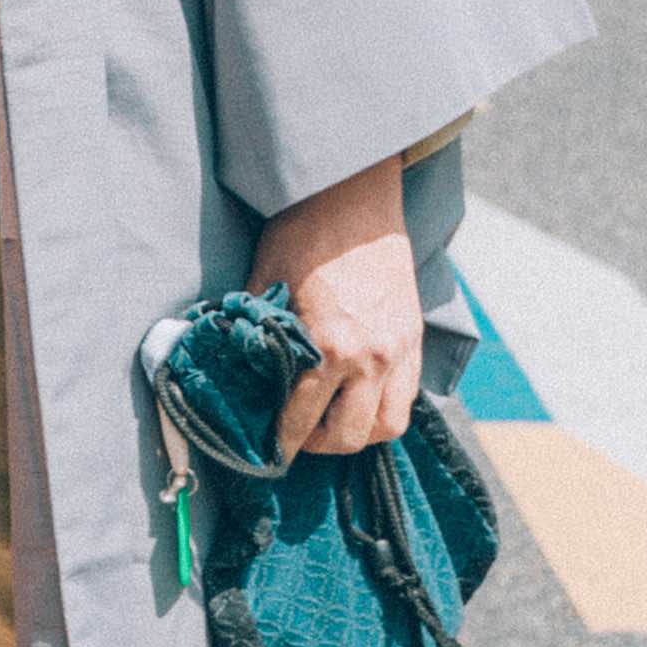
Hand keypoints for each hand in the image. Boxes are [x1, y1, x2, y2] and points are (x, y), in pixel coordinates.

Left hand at [248, 154, 425, 458]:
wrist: (356, 193)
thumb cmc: (304, 232)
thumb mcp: (265, 279)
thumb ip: (255, 328)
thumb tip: (232, 363)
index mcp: (329, 345)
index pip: (302, 418)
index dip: (281, 443)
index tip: (268, 453)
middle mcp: (371, 357)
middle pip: (350, 435)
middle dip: (319, 446)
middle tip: (296, 439)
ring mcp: (399, 350)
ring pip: (388, 426)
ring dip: (359, 435)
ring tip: (331, 425)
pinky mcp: (414, 338)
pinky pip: (408, 397)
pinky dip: (385, 409)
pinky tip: (360, 400)